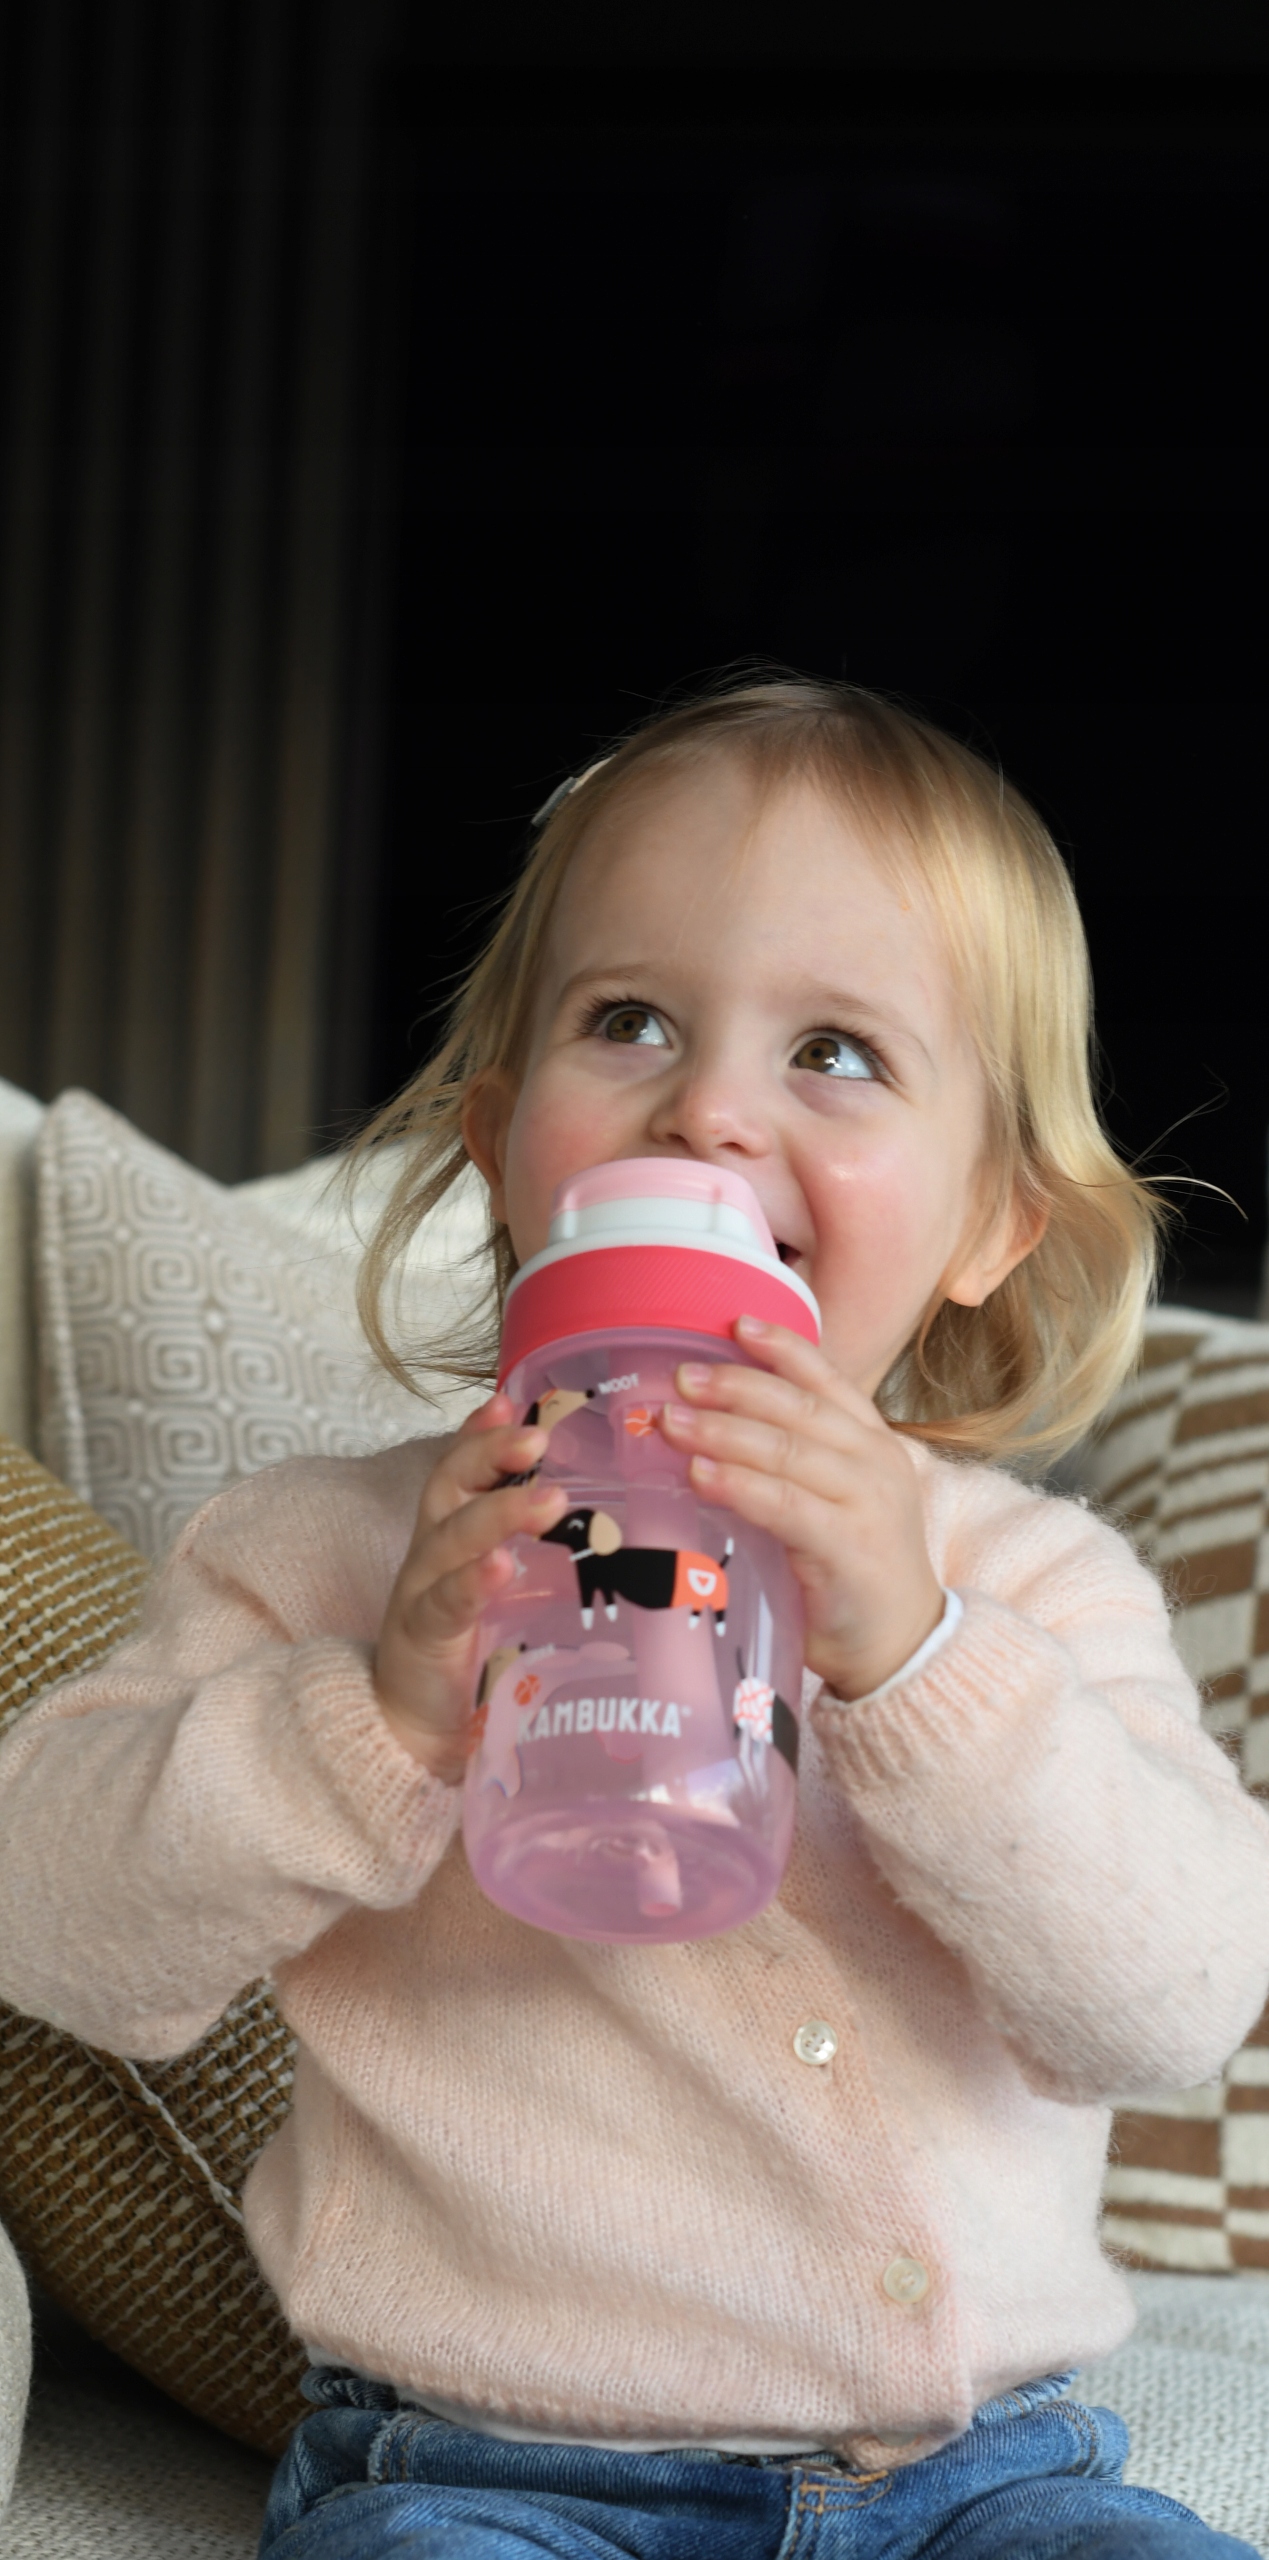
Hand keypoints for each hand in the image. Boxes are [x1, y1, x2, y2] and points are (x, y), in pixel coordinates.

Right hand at [373, 1395, 566, 1780]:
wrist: (414, 1729)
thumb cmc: (471, 1651)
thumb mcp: (511, 1593)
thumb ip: (545, 1557)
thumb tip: (617, 1525)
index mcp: (455, 1534)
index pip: (465, 1468)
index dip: (484, 1433)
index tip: (514, 1401)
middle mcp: (433, 1552)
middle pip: (451, 1484)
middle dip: (491, 1454)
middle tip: (539, 1437)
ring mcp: (422, 1592)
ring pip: (453, 1537)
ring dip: (499, 1513)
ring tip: (547, 1500)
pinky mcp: (422, 1638)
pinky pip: (446, 1603)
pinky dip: (473, 1582)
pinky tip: (500, 1568)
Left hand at [659, 1318, 943, 1700]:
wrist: (902, 1648)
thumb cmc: (852, 1574)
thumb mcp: (831, 1504)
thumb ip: (791, 1469)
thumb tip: (708, 1433)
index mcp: (871, 1445)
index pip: (826, 1381)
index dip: (781, 1347)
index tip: (735, 1324)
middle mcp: (875, 1464)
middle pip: (797, 1409)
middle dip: (734, 1386)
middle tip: (679, 1377)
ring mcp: (867, 1503)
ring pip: (787, 1450)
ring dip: (723, 1431)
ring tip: (670, 1421)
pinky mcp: (849, 1547)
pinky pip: (785, 1505)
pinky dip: (739, 1484)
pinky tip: (699, 1474)